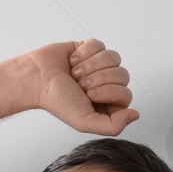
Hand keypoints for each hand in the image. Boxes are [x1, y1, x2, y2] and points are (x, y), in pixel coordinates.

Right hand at [23, 38, 138, 136]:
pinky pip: (99, 45)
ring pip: (113, 57)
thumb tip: (135, 115)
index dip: (108, 91)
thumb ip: (112, 126)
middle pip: (122, 74)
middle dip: (98, 78)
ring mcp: (99, 66)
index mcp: (108, 104)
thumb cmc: (57, 100)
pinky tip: (73, 61)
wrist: (37, 79)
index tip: (87, 95)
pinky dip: (84, 52)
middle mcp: (106, 84)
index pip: (125, 94)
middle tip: (79, 83)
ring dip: (90, 65)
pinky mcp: (90, 49)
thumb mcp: (84, 121)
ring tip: (74, 72)